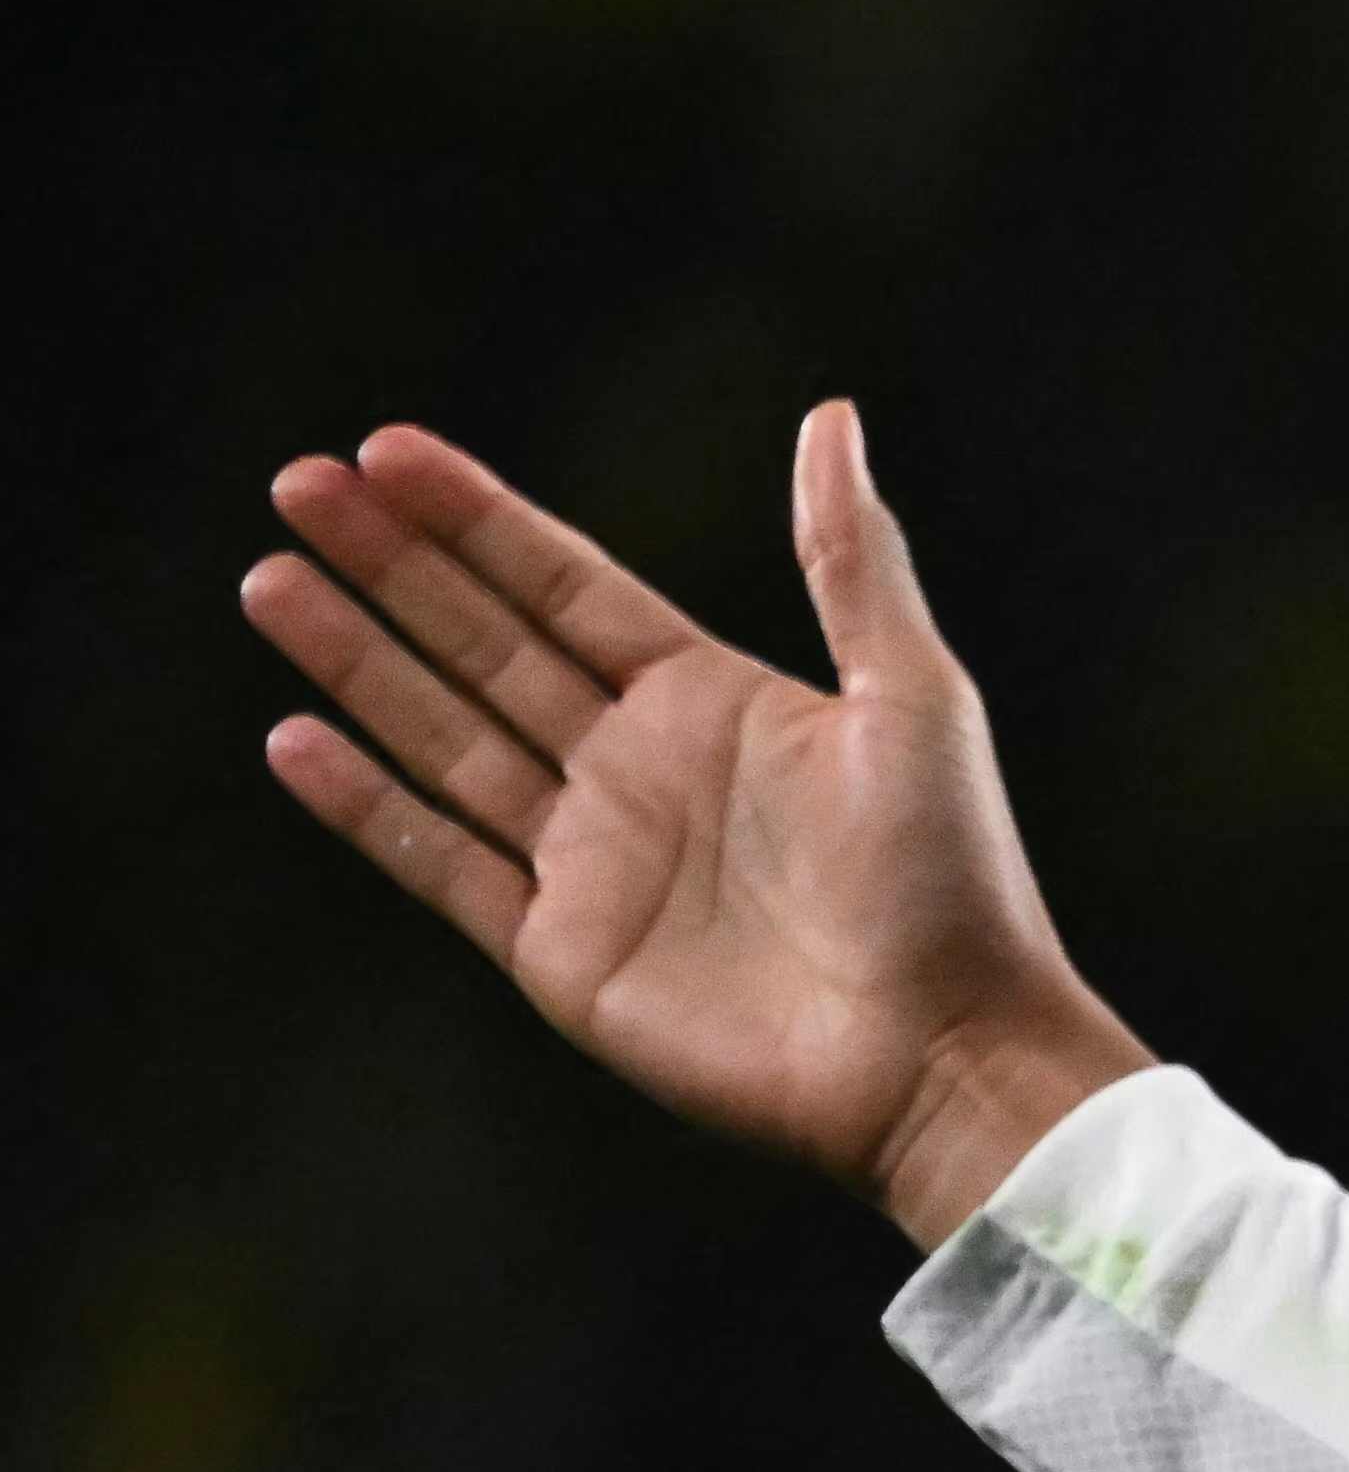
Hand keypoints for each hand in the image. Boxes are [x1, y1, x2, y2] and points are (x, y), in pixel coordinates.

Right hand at [246, 402, 1153, 1248]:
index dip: (476, 520)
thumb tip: (832, 416)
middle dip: (393, 566)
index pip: (565, 586)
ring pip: (444, 738)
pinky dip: (367, 804)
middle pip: (485, 645)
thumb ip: (850, 557)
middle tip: (298, 485)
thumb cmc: (954, 879)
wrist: (948, 1054)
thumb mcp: (912, 696)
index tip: (385, 451)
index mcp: (713, 703)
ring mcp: (593, 863)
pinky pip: (440, 862)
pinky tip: (297, 735)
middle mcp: (640, 772)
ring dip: (358, 663)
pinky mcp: (562, 953)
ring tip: (272, 581)